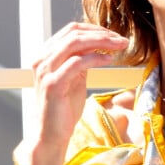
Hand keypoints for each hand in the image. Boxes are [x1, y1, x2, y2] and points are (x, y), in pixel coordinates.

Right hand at [32, 22, 128, 148]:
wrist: (52, 135)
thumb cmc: (64, 108)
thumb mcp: (76, 78)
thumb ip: (83, 60)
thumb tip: (100, 45)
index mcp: (46, 55)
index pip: (71, 30)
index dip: (95, 29)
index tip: (115, 35)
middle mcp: (42, 59)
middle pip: (74, 33)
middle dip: (102, 34)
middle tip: (122, 40)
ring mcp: (45, 71)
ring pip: (75, 43)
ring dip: (102, 42)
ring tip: (120, 46)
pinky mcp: (52, 84)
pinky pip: (76, 63)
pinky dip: (95, 58)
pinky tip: (109, 59)